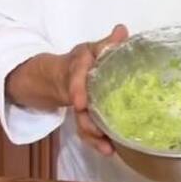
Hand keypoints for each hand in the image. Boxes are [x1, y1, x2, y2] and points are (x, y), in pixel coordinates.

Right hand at [60, 24, 128, 155]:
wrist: (58, 74)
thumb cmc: (84, 60)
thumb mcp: (93, 48)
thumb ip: (107, 43)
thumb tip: (122, 30)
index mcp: (78, 66)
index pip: (75, 74)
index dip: (77, 89)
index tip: (80, 103)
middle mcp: (75, 85)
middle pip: (78, 104)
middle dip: (86, 120)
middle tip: (97, 131)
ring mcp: (78, 102)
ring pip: (80, 120)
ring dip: (92, 135)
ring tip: (107, 147)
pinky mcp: (82, 115)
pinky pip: (85, 129)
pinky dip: (95, 141)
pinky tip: (108, 150)